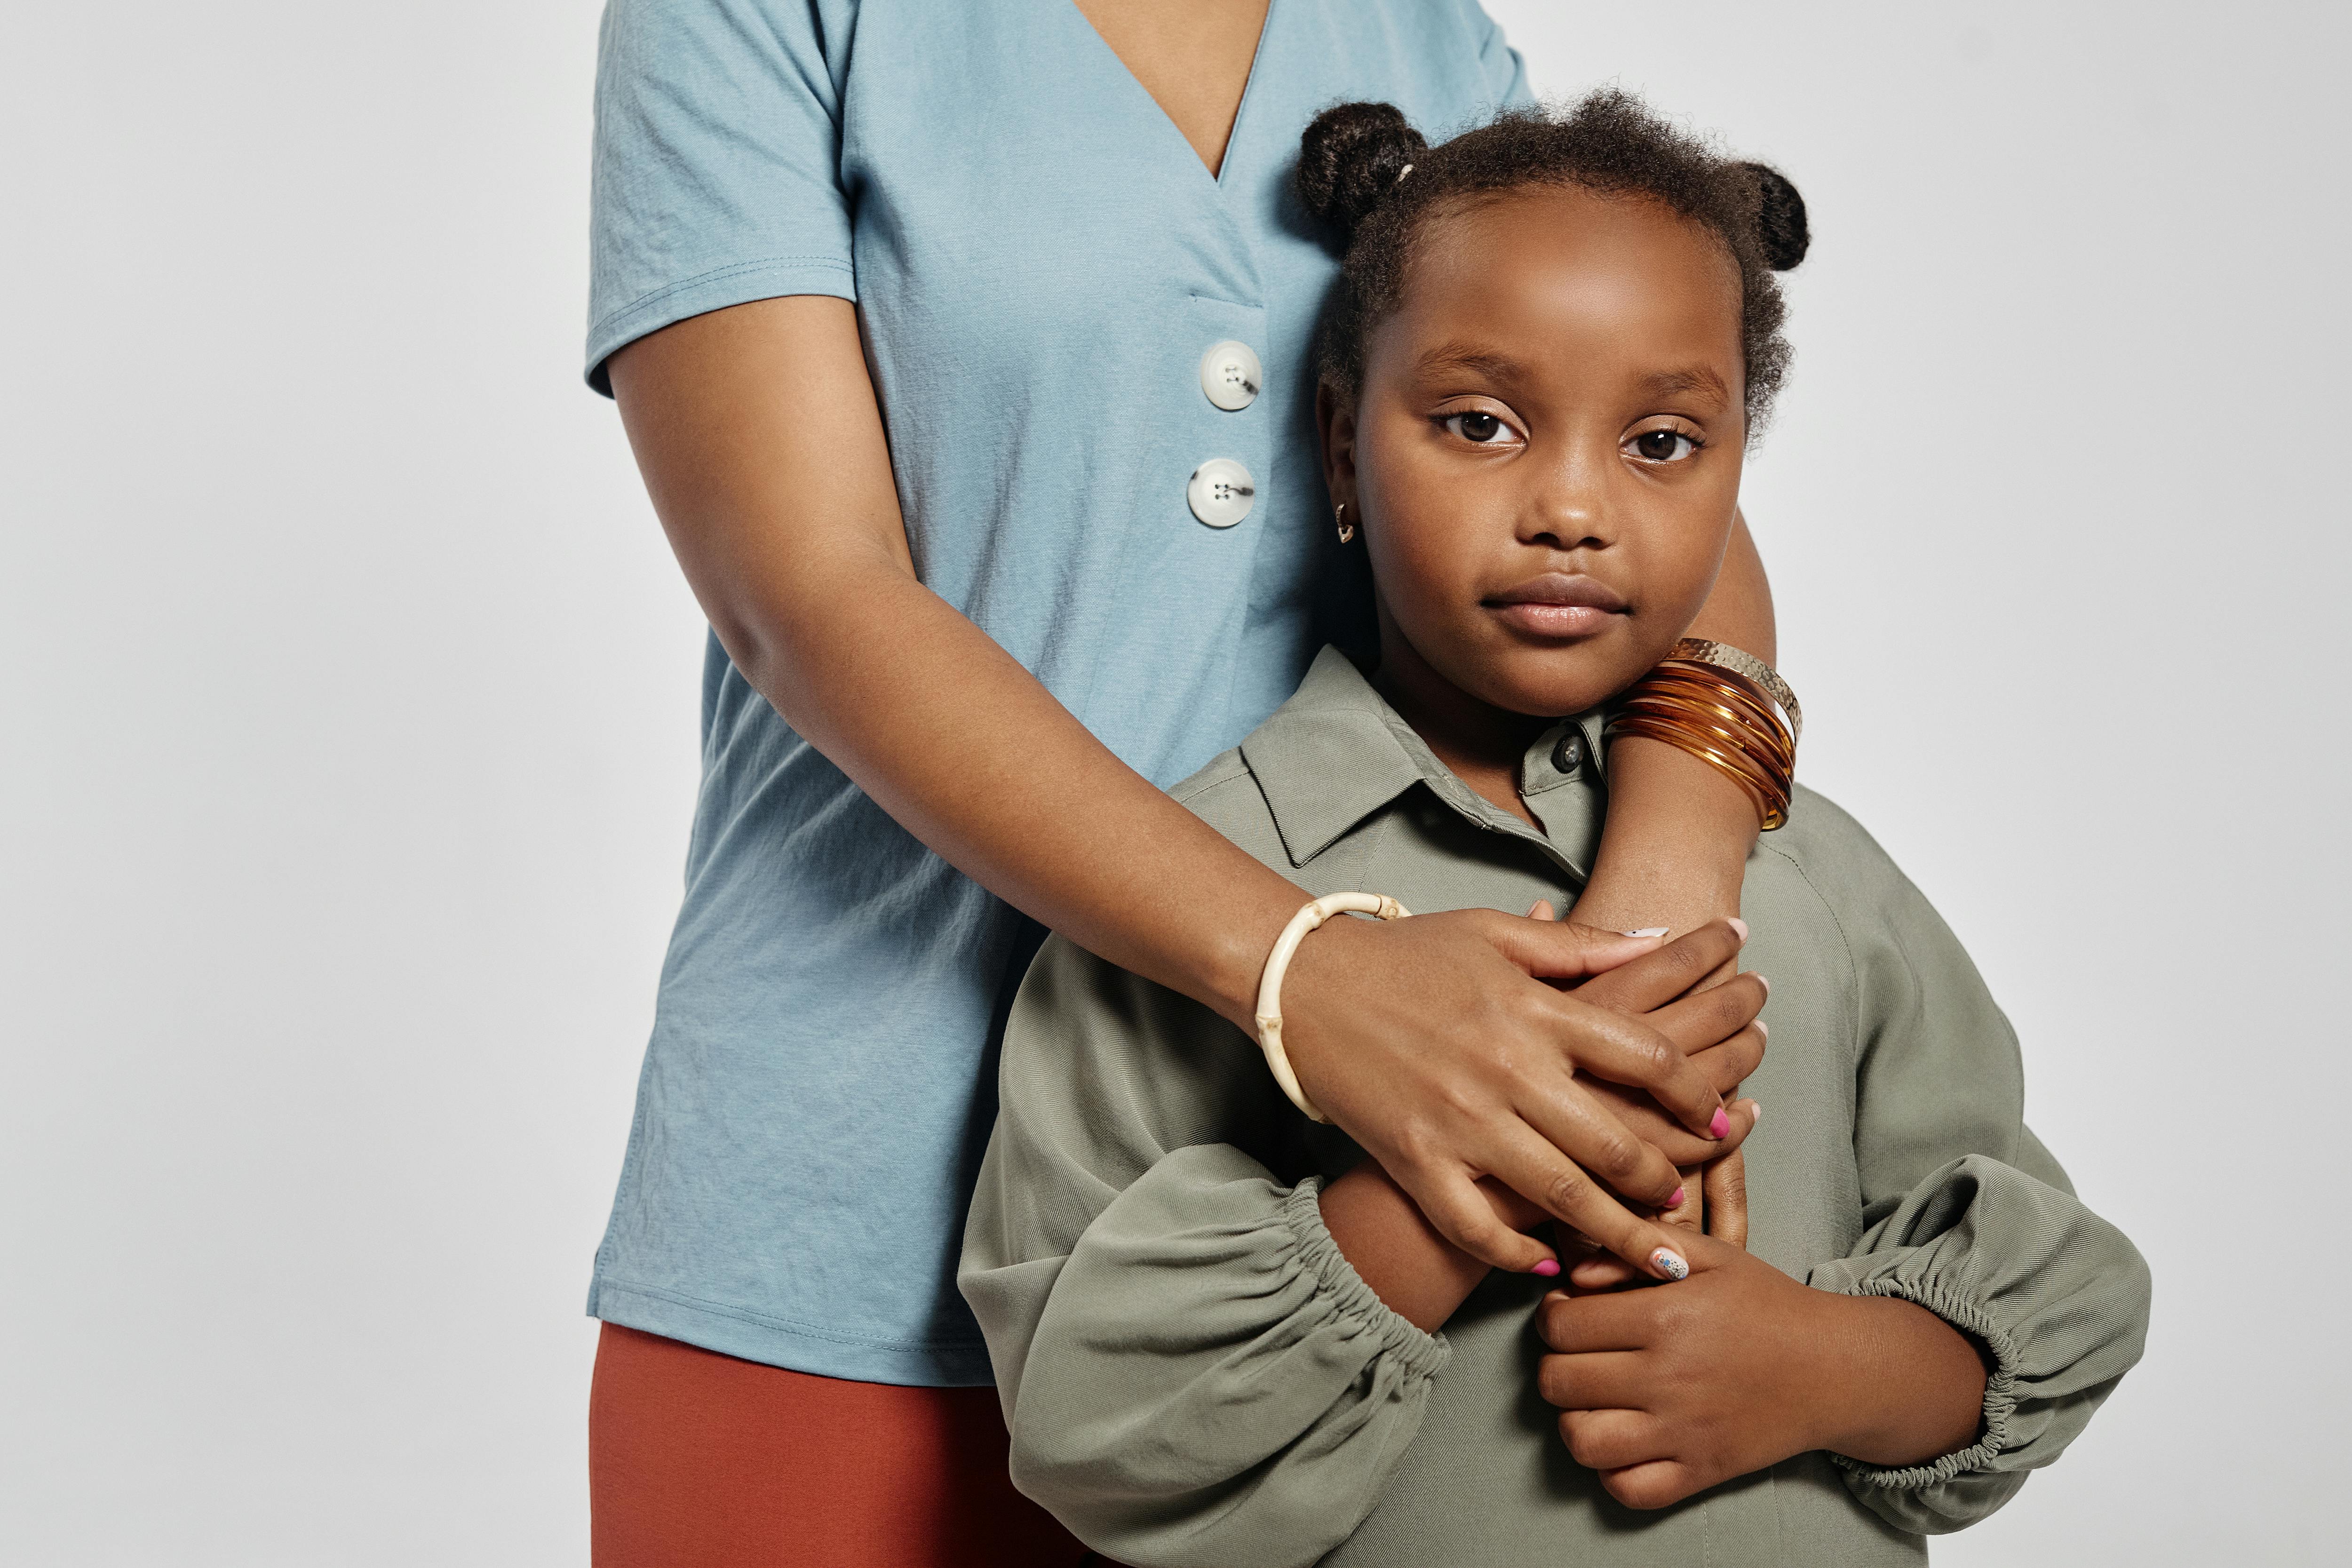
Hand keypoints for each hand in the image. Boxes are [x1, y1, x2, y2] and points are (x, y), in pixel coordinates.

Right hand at [1282, 915, 1759, 1279]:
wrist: (1302, 982)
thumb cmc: (1401, 954)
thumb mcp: (1493, 934)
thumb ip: (1582, 947)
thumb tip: (1661, 941)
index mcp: (1533, 1010)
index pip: (1643, 1057)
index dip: (1695, 1092)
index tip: (1720, 1118)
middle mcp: (1507, 1070)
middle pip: (1616, 1142)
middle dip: (1666, 1181)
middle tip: (1689, 1203)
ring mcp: (1461, 1122)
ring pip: (1562, 1197)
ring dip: (1621, 1235)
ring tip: (1659, 1260)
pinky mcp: (1416, 1160)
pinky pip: (1476, 1226)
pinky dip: (1517, 1254)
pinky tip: (1547, 1266)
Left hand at [1536, 1231, 1989, 1508]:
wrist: (1835, 1367)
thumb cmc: (1768, 1305)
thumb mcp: (1712, 1255)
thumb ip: (1642, 1246)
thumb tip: (1578, 1272)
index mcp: (1665, 1319)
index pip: (1561, 1324)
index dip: (1553, 1316)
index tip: (1570, 1313)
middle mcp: (1668, 1378)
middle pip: (1559, 1381)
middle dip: (1557, 1364)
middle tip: (1580, 1355)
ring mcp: (1683, 1432)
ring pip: (1582, 1441)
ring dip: (1574, 1420)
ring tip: (1594, 1400)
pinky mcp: (1701, 1472)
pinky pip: (1627, 1490)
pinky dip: (1612, 1471)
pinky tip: (1624, 1441)